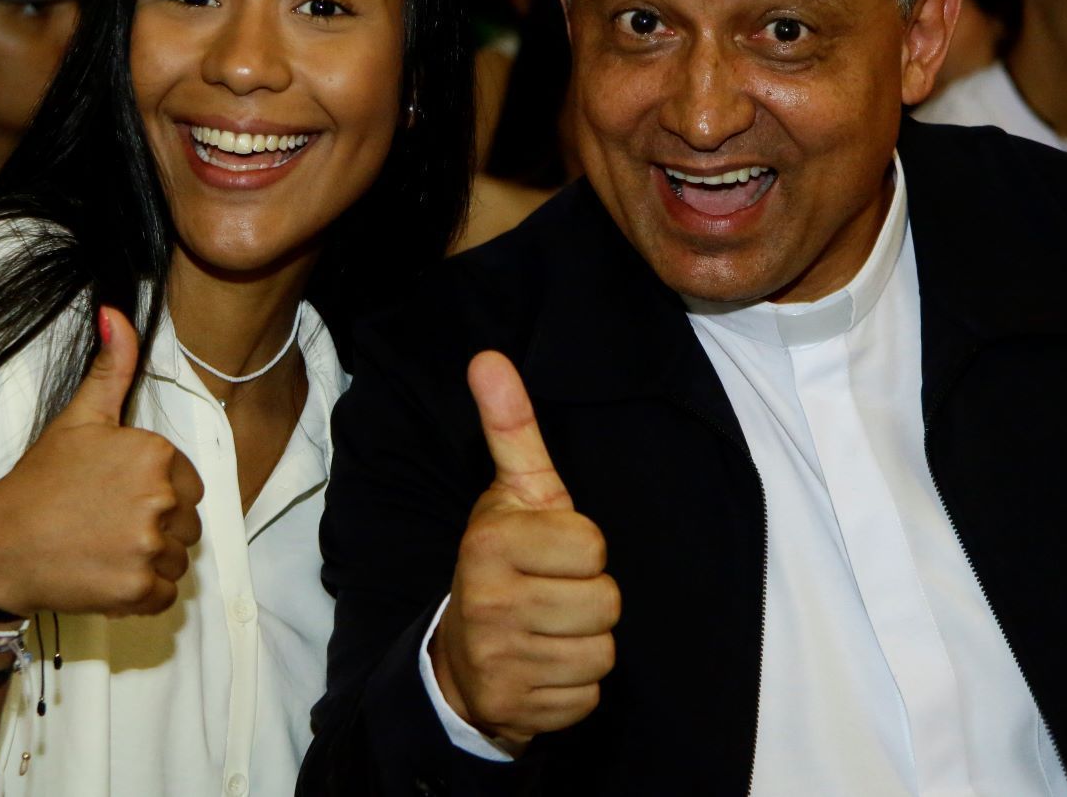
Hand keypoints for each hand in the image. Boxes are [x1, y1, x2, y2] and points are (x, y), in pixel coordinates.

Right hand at [0, 306, 204, 617]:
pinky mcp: (140, 591)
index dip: (156, 492)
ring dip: (149, 561)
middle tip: (107, 524)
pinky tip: (106, 575)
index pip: (187, 483)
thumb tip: (116, 312)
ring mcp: (150, 547)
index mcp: (156, 454)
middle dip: (155, 527)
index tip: (117, 496)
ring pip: (178, 559)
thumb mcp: (79, 418)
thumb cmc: (40, 481)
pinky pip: (165, 596)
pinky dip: (141, 594)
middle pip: (187, 522)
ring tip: (104, 548)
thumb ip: (111, 368)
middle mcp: (161, 498)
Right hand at [430, 351, 619, 750]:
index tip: (553, 552)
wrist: (461, 656)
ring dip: (586, 643)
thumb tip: (489, 357)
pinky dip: (575, 686)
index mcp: (492, 543)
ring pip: (602, 652)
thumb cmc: (504, 560)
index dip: (585, 549)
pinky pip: (589, 697)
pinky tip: (546, 666)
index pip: (593, 546)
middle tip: (554, 593)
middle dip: (591, 599)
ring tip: (551, 629)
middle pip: (606, 603)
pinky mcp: (517, 709)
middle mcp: (489, 602)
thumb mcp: (512, 493)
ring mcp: (500, 660)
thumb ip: (509, 427)